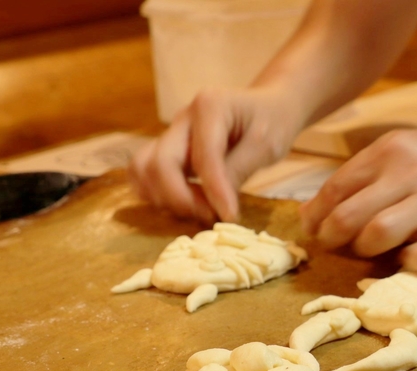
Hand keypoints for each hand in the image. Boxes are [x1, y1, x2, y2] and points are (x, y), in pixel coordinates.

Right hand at [129, 87, 304, 223]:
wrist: (268, 106)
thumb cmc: (272, 122)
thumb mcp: (266, 146)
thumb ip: (239, 171)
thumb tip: (220, 209)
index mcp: (209, 106)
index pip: (203, 157)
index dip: (214, 192)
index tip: (229, 217)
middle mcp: (183, 118)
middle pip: (159, 163)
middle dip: (181, 198)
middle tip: (211, 216)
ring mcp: (171, 133)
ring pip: (143, 169)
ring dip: (165, 198)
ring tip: (199, 210)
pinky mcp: (167, 149)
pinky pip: (144, 173)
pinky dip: (156, 193)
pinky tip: (187, 204)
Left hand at [299, 120, 416, 272]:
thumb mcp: (400, 148)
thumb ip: (359, 175)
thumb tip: (312, 211)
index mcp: (389, 150)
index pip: (336, 188)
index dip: (316, 215)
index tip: (313, 229)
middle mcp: (409, 172)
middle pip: (350, 215)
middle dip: (332, 238)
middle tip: (332, 246)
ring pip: (380, 234)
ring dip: (365, 250)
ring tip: (367, 250)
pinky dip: (408, 262)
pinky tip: (406, 257)